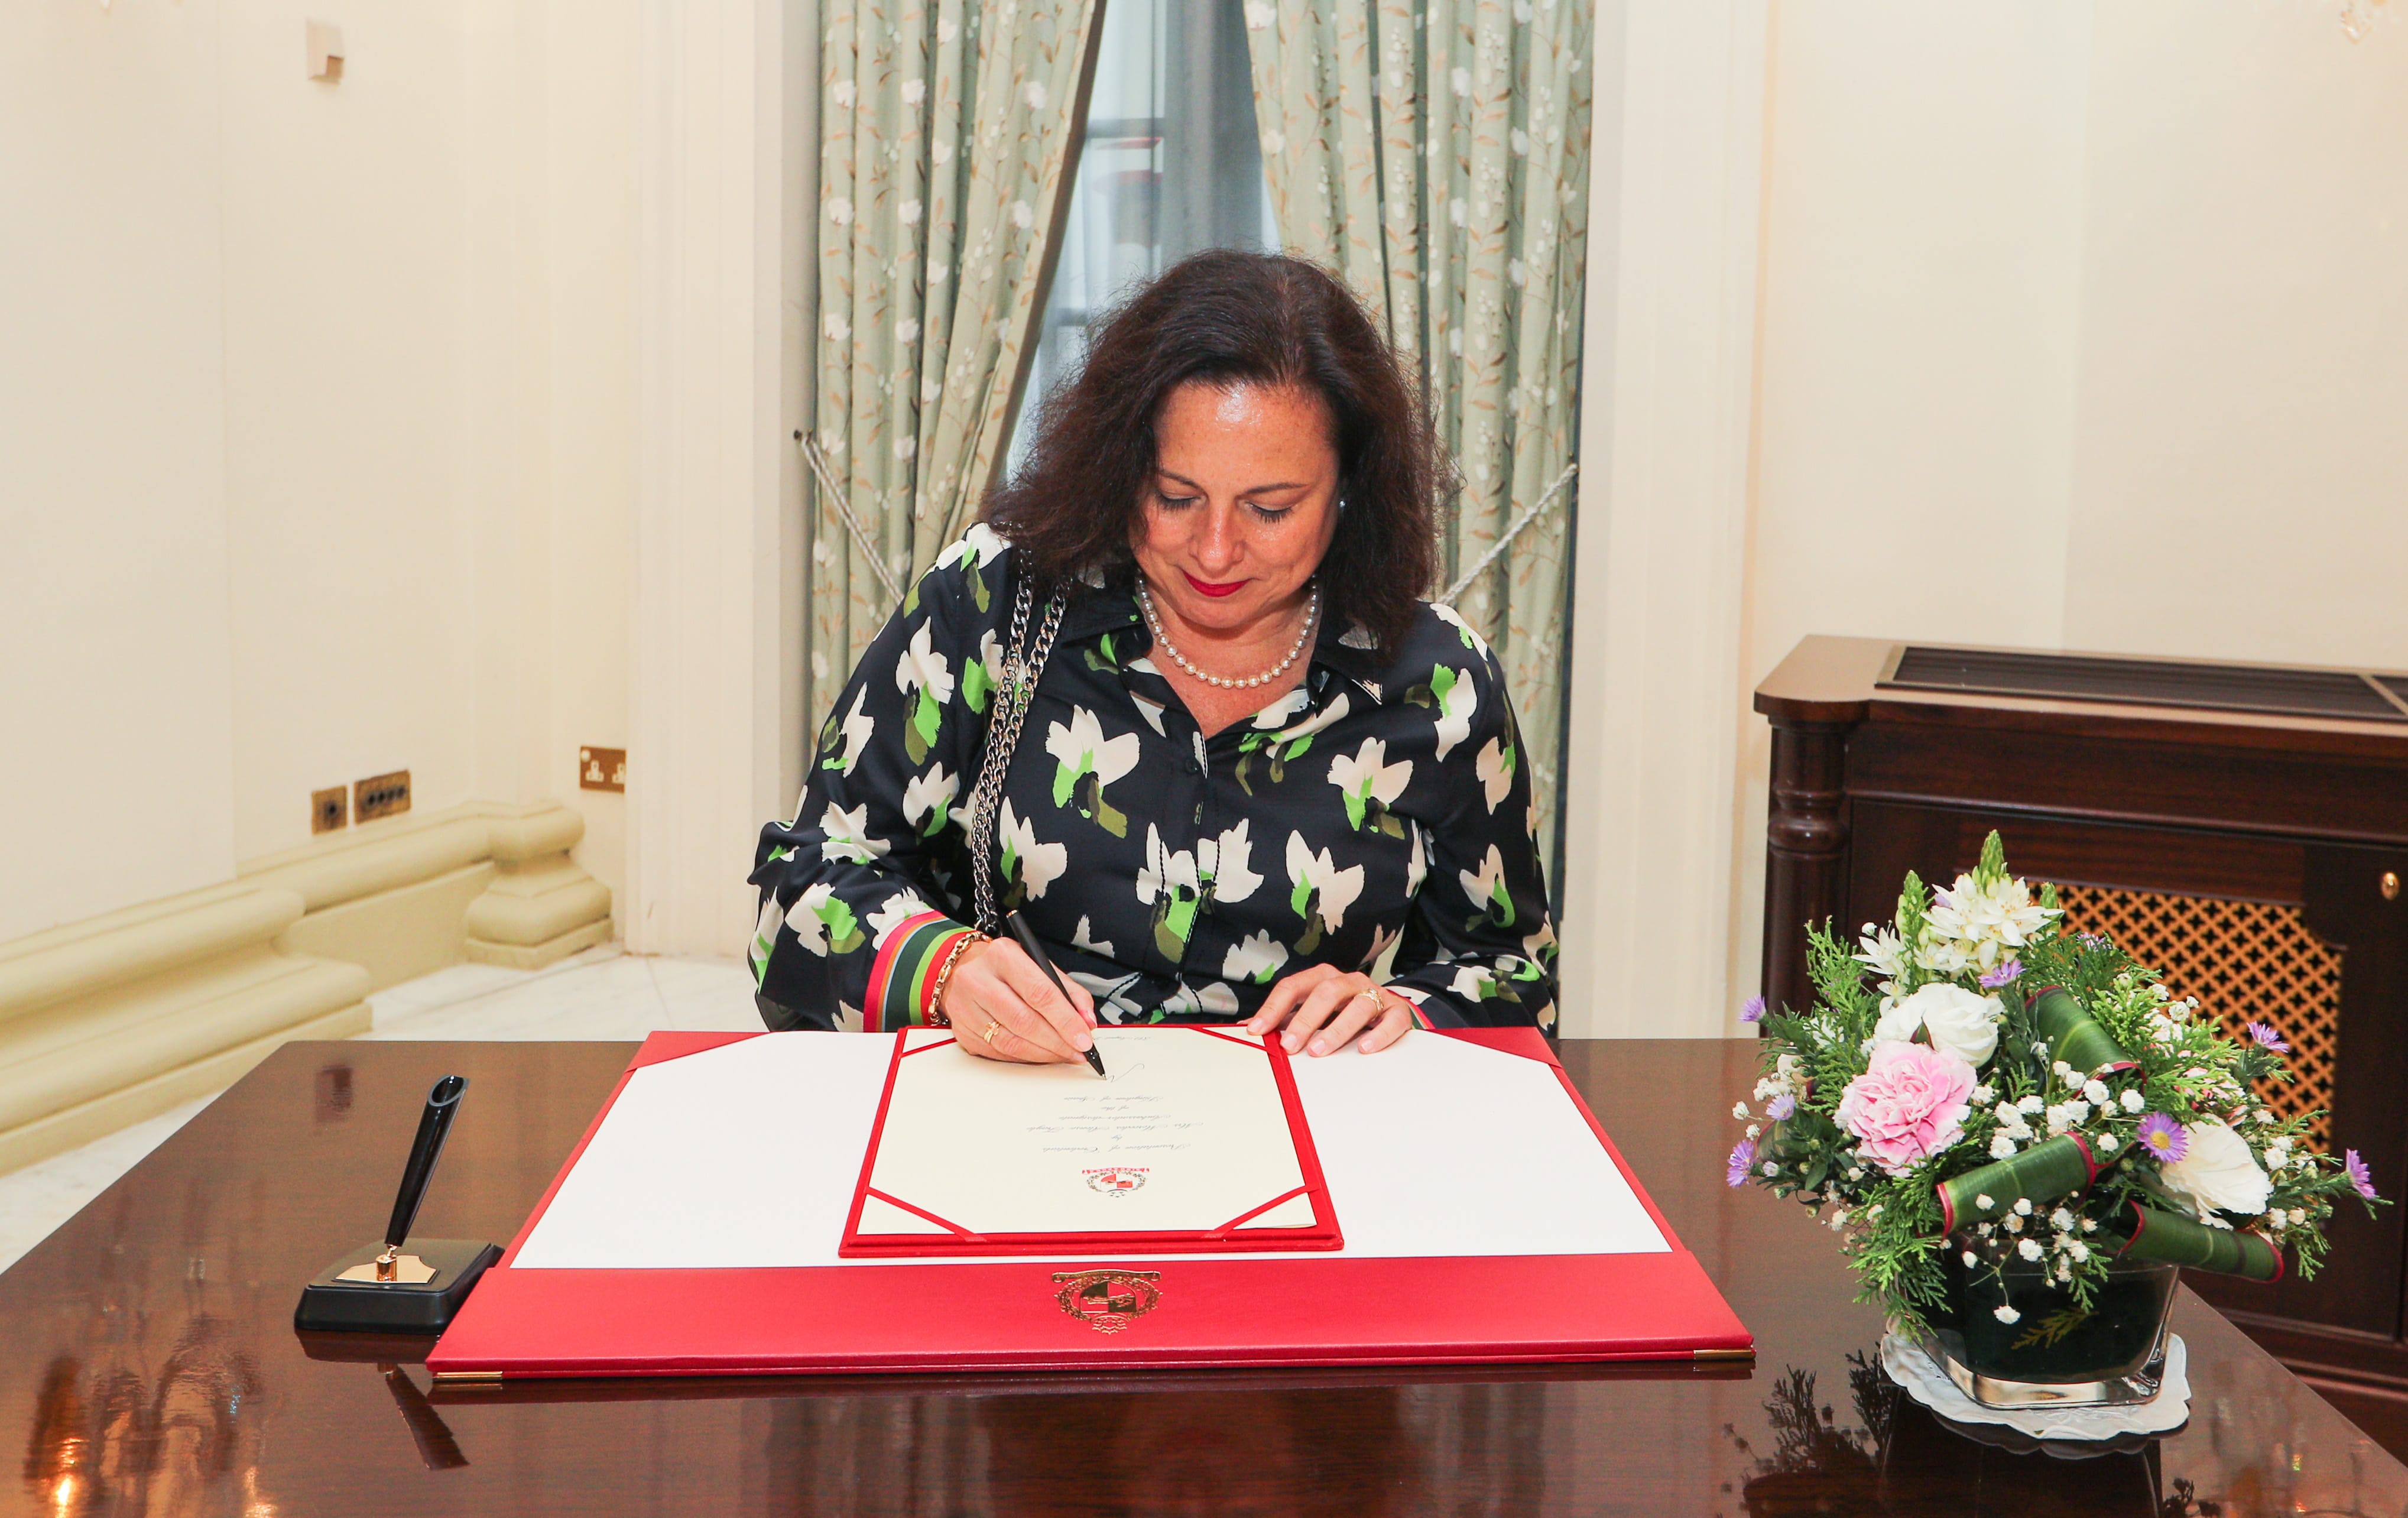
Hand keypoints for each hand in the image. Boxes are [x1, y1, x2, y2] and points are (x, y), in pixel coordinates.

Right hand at [941, 937, 1097, 1062]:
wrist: (962, 969)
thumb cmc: (1007, 968)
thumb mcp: (1039, 965)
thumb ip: (1068, 991)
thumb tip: (1087, 1022)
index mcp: (1003, 956)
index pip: (1039, 992)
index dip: (1065, 1020)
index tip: (1084, 1038)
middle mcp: (979, 980)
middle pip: (1024, 1021)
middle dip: (1057, 1042)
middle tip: (1078, 1052)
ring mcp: (965, 1008)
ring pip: (1010, 1042)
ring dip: (1043, 1054)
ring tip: (1063, 1055)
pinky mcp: (962, 1031)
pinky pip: (998, 1052)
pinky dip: (1024, 1057)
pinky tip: (1040, 1054)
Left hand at [1247, 964, 1412, 1056]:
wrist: (1390, 1012)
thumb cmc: (1344, 1015)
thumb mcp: (1314, 1015)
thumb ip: (1286, 1021)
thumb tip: (1249, 1030)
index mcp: (1322, 979)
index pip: (1293, 986)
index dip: (1273, 1008)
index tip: (1257, 1030)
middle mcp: (1348, 982)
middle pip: (1325, 992)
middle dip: (1304, 1020)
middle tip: (1289, 1045)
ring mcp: (1375, 995)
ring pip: (1358, 1005)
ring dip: (1336, 1028)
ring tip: (1318, 1050)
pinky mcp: (1398, 1011)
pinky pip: (1392, 1020)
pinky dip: (1378, 1034)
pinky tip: (1364, 1049)